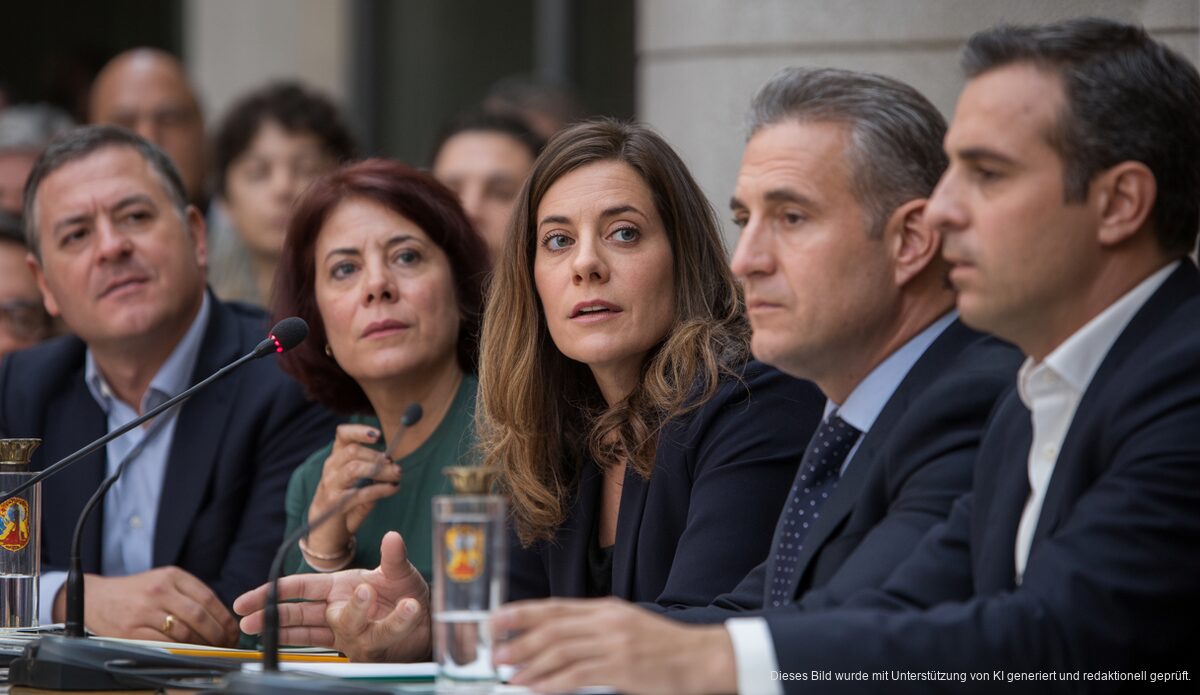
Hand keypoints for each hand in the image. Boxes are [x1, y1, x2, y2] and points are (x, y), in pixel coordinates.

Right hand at [56, 567, 238, 645]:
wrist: (94, 598)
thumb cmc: (135, 592)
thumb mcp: (162, 581)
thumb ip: (189, 594)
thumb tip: (221, 618)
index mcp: (171, 576)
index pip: (208, 598)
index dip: (224, 618)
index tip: (233, 631)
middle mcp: (159, 590)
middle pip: (199, 616)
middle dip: (217, 635)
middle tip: (225, 645)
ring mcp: (144, 611)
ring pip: (184, 632)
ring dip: (202, 646)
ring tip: (210, 651)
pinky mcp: (131, 630)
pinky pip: (164, 644)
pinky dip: (180, 651)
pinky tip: (188, 654)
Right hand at [234, 531, 431, 661]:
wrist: (428, 621)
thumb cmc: (406, 593)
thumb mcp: (399, 572)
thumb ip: (394, 558)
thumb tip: (392, 536)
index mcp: (338, 587)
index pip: (299, 589)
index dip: (271, 594)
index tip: (246, 602)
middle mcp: (339, 610)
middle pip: (301, 615)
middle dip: (275, 618)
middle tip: (251, 622)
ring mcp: (350, 631)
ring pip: (329, 628)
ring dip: (323, 622)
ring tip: (319, 614)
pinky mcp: (368, 647)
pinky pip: (375, 635)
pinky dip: (391, 623)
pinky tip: (404, 611)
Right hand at [306, 424, 399, 558]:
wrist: (327, 533)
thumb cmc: (346, 504)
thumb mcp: (359, 484)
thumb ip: (373, 473)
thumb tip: (393, 466)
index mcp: (336, 458)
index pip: (343, 435)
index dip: (359, 431)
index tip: (378, 435)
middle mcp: (330, 469)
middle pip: (353, 451)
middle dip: (378, 457)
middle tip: (397, 467)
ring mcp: (330, 485)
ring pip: (354, 468)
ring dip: (380, 470)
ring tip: (397, 475)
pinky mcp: (335, 504)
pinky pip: (360, 492)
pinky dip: (380, 489)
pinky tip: (393, 488)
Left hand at [491, 598, 736, 694]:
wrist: (702, 658)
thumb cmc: (663, 648)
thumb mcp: (626, 626)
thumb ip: (593, 629)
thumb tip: (554, 639)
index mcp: (606, 608)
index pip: (554, 607)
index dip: (521, 613)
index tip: (496, 622)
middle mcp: (607, 621)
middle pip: (551, 627)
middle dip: (518, 641)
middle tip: (495, 654)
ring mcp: (614, 644)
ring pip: (560, 650)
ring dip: (529, 664)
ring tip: (510, 674)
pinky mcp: (622, 668)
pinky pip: (577, 675)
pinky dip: (551, 682)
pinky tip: (535, 689)